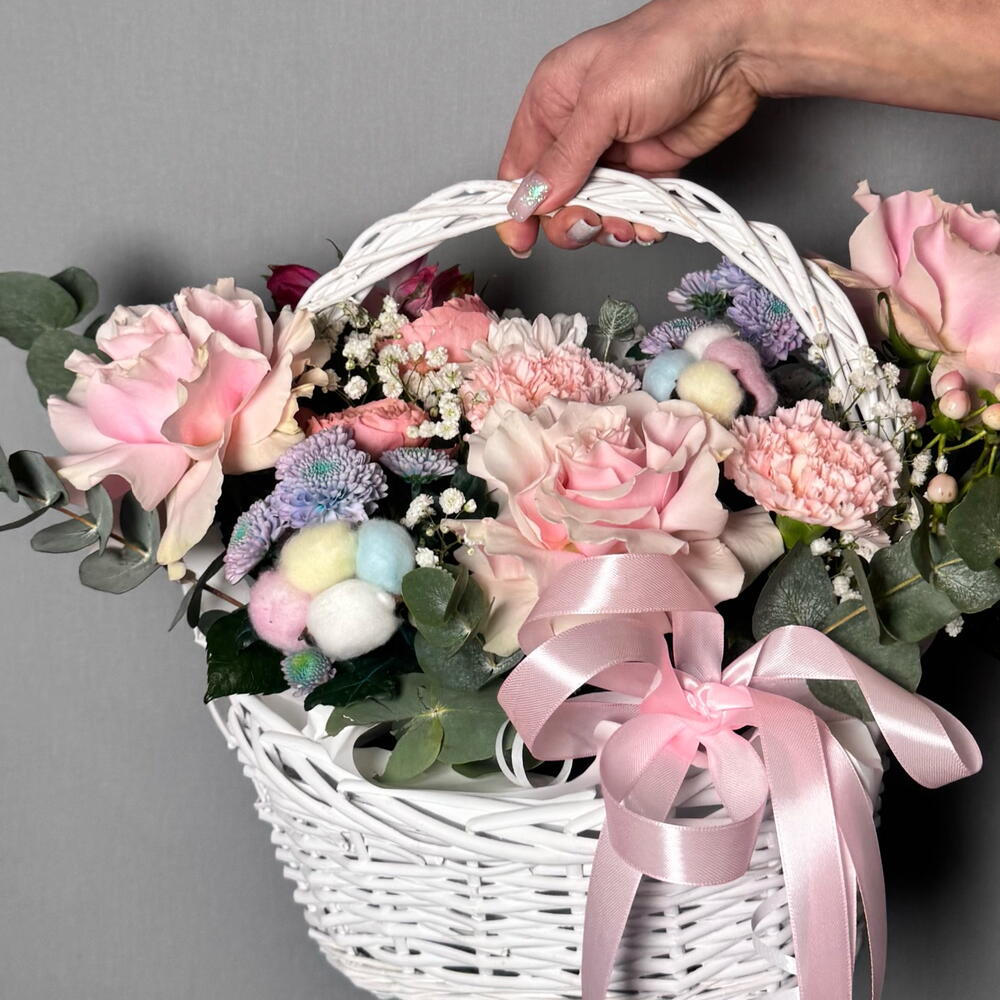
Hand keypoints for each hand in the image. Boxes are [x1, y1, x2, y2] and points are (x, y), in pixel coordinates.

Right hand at [496, 0, 765, 254]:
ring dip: (607, 227)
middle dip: (569, 220)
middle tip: (591, 221)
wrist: (735, 52)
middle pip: (553, 202)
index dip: (516, 209)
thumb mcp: (603, 103)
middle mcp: (577, 132)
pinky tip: (647, 223)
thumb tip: (531, 200)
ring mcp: (611, 155)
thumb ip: (565, 158)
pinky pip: (629, 213)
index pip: (518, 169)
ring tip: (627, 222)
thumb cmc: (666, 48)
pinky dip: (636, 225)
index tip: (522, 241)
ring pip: (591, 213)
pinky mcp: (645, 171)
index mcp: (551, 104)